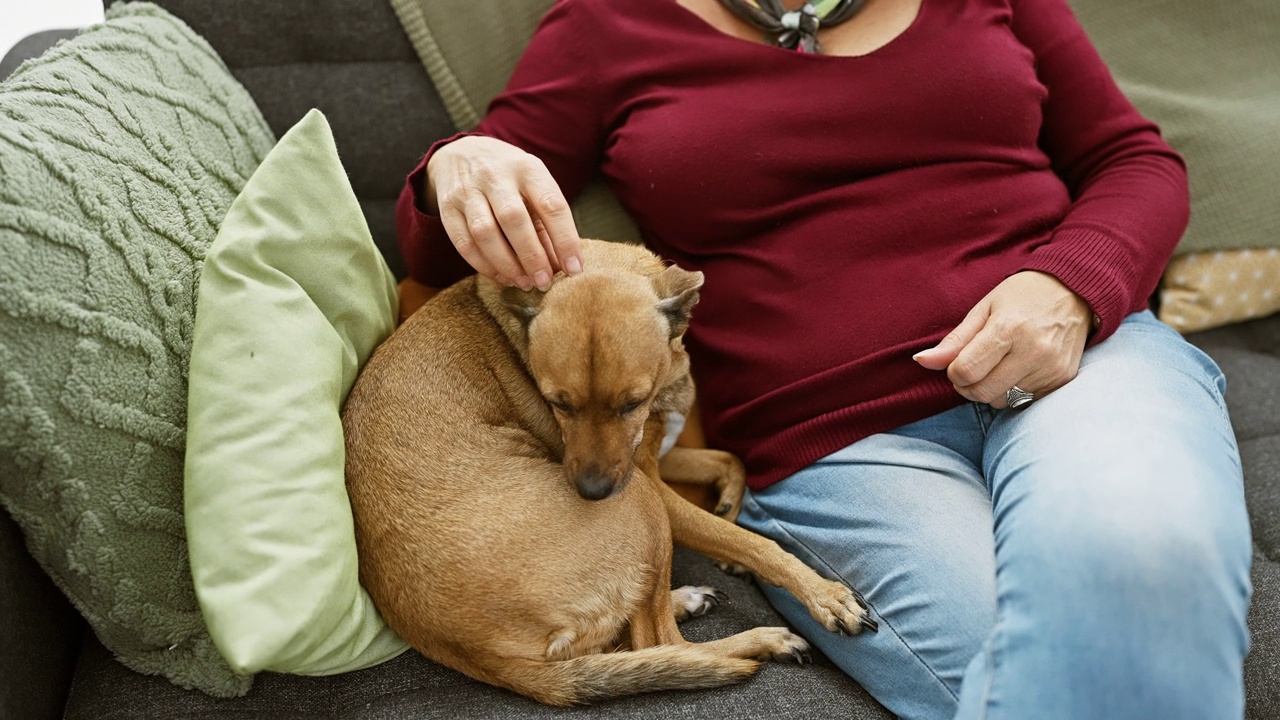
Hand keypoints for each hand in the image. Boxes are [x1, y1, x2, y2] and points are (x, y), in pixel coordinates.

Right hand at [425, 136, 582, 289]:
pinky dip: (483, 265)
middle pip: (514, 219)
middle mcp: (496, 176)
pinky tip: (501, 276)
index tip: (574, 269)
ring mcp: (468, 190)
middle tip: (544, 282)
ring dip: (506, 264)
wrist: (461, 153)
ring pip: (484, 232)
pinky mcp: (448, 207)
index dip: (565, 239)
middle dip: (532, 256)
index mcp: (527, 168)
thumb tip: (561, 266)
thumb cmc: (510, 177)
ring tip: (524, 283)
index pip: (551, 204)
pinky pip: (464, 242)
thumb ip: (547, 223)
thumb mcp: (533, 185)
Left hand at [913, 271, 1092, 408]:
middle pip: (982, 392)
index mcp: (1008, 328)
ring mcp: (1051, 368)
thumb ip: (954, 341)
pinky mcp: (1063, 379)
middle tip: (975, 367)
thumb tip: (921, 361)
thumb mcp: (984, 309)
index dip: (954, 372)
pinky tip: (1021, 368)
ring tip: (1002, 364)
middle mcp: (1033, 351)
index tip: (959, 361)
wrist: (1076, 291)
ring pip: (1003, 401)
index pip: (966, 371)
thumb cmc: (1023, 296)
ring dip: (993, 389)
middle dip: (969, 386)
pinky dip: (1015, 390)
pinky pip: (1026, 401)